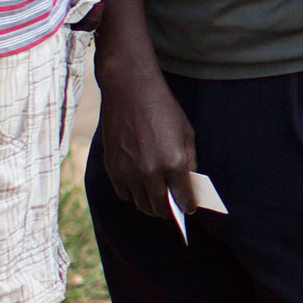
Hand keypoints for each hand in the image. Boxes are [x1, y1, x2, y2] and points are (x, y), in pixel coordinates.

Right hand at [92, 52, 197, 223]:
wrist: (130, 90)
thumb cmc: (163, 109)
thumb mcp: (186, 133)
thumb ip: (189, 162)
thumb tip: (189, 186)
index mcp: (174, 163)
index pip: (184, 199)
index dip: (188, 206)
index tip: (189, 208)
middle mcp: (151, 172)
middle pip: (160, 208)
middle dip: (170, 211)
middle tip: (173, 208)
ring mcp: (129, 172)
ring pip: (141, 204)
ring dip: (151, 205)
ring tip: (157, 200)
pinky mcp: (113, 168)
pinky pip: (124, 194)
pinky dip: (133, 196)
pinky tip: (140, 188)